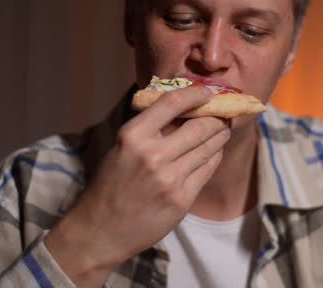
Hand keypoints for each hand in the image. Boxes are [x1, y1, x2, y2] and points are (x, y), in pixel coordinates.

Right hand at [45, 85, 229, 285]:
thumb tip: (185, 105)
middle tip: (222, 113)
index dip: (195, 93)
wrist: (100, 231)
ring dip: (220, 136)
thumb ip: (151, 127)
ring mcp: (169, 179)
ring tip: (222, 130)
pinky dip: (214, 157)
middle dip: (216, 117)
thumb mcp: (122, 147)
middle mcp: (152, 155)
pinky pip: (207, 169)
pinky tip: (213, 152)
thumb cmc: (111, 184)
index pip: (173, 102)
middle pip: (200, 125)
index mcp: (133, 135)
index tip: (207, 91)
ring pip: (209, 147)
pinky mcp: (181, 200)